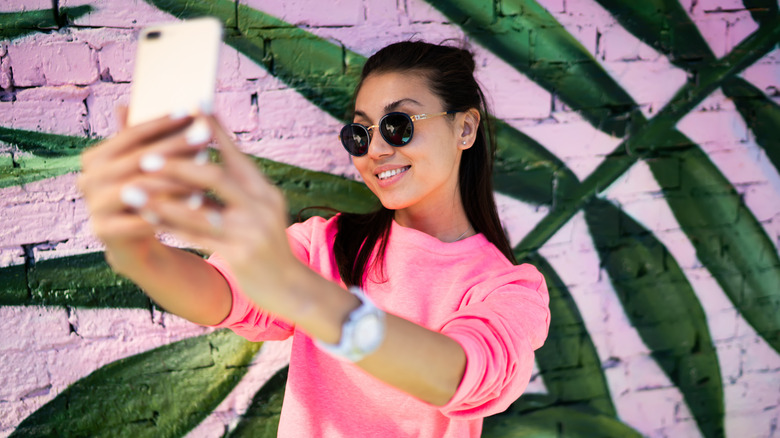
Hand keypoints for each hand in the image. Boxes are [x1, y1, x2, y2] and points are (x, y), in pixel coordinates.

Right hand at [77, 107, 209, 261]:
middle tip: (206, 139)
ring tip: (204, 173)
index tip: (191, 113)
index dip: (161, 123)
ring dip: (173, 180)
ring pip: (137, 188)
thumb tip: (161, 102)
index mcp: (95, 158)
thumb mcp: (147, 165)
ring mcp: (93, 206)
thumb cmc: (147, 195)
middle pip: (136, 160)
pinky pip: (139, 219)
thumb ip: (150, 138)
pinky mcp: (103, 231)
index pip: (130, 134)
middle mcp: (87, 179)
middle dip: (174, 148)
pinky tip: (195, 204)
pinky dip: (168, 212)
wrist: (135, 241)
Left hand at [138, 115, 300, 311]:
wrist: (292, 287)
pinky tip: (147, 219)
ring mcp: (251, 231)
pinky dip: (170, 227)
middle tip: (145, 156)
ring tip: (132, 190)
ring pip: (200, 211)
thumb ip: (236, 189)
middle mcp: (260, 206)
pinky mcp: (241, 255)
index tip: (192, 106)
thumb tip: (201, 163)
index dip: (214, 130)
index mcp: (264, 191)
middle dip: (178, 165)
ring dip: (162, 199)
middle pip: (216, 178)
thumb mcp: (262, 212)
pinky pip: (197, 238)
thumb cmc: (268, 245)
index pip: (236, 154)